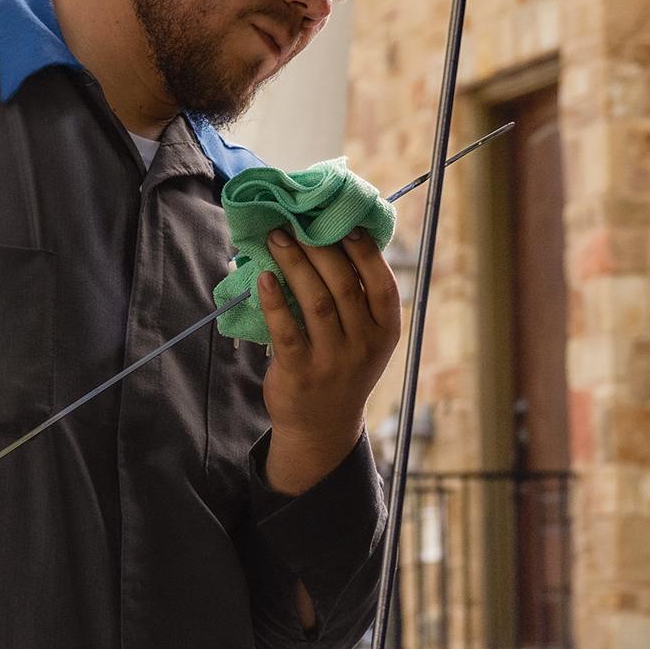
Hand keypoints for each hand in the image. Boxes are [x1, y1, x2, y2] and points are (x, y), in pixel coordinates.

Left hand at [257, 227, 401, 493]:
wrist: (321, 426)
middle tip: (296, 222)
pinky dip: (274, 301)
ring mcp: (333, 360)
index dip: (364, 251)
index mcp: (386, 330)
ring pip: (316, 302)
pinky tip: (263, 278)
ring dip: (295, 264)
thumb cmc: (341, 367)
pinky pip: (287, 330)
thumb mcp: (365, 338)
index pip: (382, 283)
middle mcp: (364, 344)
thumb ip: (358, 299)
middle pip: (344, 285)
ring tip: (278, 238)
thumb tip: (334, 240)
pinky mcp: (301, 372)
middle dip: (319, 248)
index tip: (342, 224)